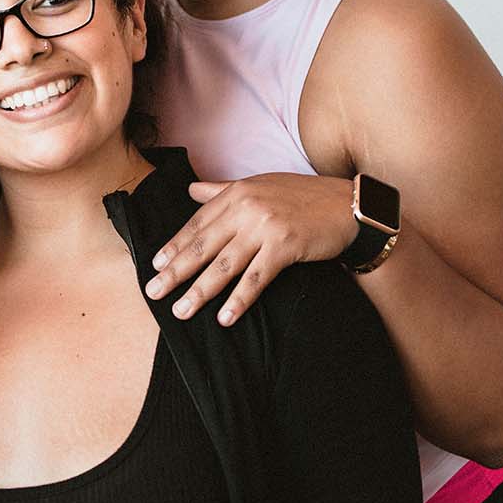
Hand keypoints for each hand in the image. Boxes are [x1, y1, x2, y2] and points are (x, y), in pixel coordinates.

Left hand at [143, 173, 357, 325]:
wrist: (348, 206)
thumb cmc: (303, 196)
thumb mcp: (259, 185)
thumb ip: (222, 189)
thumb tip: (190, 190)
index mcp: (236, 193)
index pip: (197, 223)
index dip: (175, 245)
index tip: (156, 264)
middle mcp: (246, 208)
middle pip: (203, 245)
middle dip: (176, 271)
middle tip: (153, 291)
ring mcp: (265, 227)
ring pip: (224, 265)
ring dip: (200, 291)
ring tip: (180, 310)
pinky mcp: (285, 247)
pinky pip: (256, 279)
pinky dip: (238, 300)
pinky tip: (224, 317)